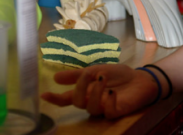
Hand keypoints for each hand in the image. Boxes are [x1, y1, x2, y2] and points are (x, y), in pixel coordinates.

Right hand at [41, 64, 157, 118]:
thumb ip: (77, 75)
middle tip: (89, 74)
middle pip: (77, 102)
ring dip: (95, 92)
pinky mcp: (116, 111)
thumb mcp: (95, 70)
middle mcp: (92, 101)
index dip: (55, 98)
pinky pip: (108, 113)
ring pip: (91, 108)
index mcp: (85, 92)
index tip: (43, 94)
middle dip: (80, 87)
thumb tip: (55, 77)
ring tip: (103, 78)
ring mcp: (104, 108)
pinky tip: (112, 93)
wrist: (139, 78)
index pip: (67, 98)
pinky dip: (109, 102)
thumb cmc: (116, 75)